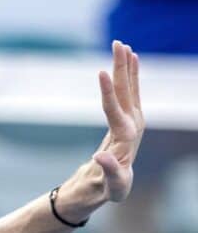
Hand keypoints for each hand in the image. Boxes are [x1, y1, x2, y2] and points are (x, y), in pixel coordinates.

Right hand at [94, 40, 144, 202]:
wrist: (114, 186)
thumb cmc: (112, 188)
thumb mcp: (112, 186)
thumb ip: (110, 171)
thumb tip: (99, 158)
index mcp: (126, 138)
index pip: (115, 111)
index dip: (108, 93)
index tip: (101, 73)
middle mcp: (133, 125)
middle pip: (127, 92)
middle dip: (122, 68)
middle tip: (118, 44)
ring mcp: (132, 120)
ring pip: (129, 88)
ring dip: (126, 66)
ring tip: (122, 46)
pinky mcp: (128, 117)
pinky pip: (128, 91)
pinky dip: (128, 75)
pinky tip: (129, 61)